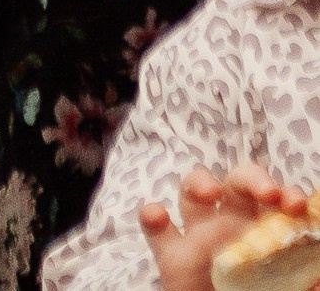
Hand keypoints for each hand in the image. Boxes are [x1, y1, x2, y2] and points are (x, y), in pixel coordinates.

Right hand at [139, 166, 298, 290]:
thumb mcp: (291, 288)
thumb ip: (305, 277)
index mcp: (263, 231)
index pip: (275, 199)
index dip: (286, 194)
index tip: (297, 205)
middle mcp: (231, 226)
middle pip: (236, 183)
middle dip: (252, 178)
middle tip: (268, 193)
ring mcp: (199, 238)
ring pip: (191, 191)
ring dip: (199, 182)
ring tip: (210, 193)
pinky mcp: (171, 258)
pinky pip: (155, 227)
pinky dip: (152, 216)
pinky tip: (159, 217)